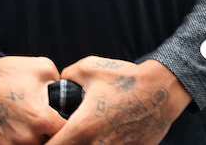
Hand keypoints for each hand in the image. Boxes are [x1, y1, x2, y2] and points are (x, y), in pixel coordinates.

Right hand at [0, 45, 64, 144]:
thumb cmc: (3, 72)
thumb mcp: (42, 67)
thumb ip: (61, 83)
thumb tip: (69, 93)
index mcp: (42, 118)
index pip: (68, 134)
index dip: (69, 130)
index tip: (63, 124)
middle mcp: (27, 136)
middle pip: (49, 144)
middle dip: (49, 137)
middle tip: (43, 126)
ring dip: (31, 140)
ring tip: (24, 127)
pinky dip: (11, 143)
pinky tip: (9, 131)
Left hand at [48, 57, 189, 144]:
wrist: (161, 90)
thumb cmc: (125, 79)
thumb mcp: (87, 68)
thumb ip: (66, 78)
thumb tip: (59, 86)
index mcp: (83, 127)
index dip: (44, 143)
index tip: (44, 136)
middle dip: (63, 144)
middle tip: (62, 133)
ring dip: (84, 144)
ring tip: (85, 133)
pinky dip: (102, 144)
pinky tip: (105, 134)